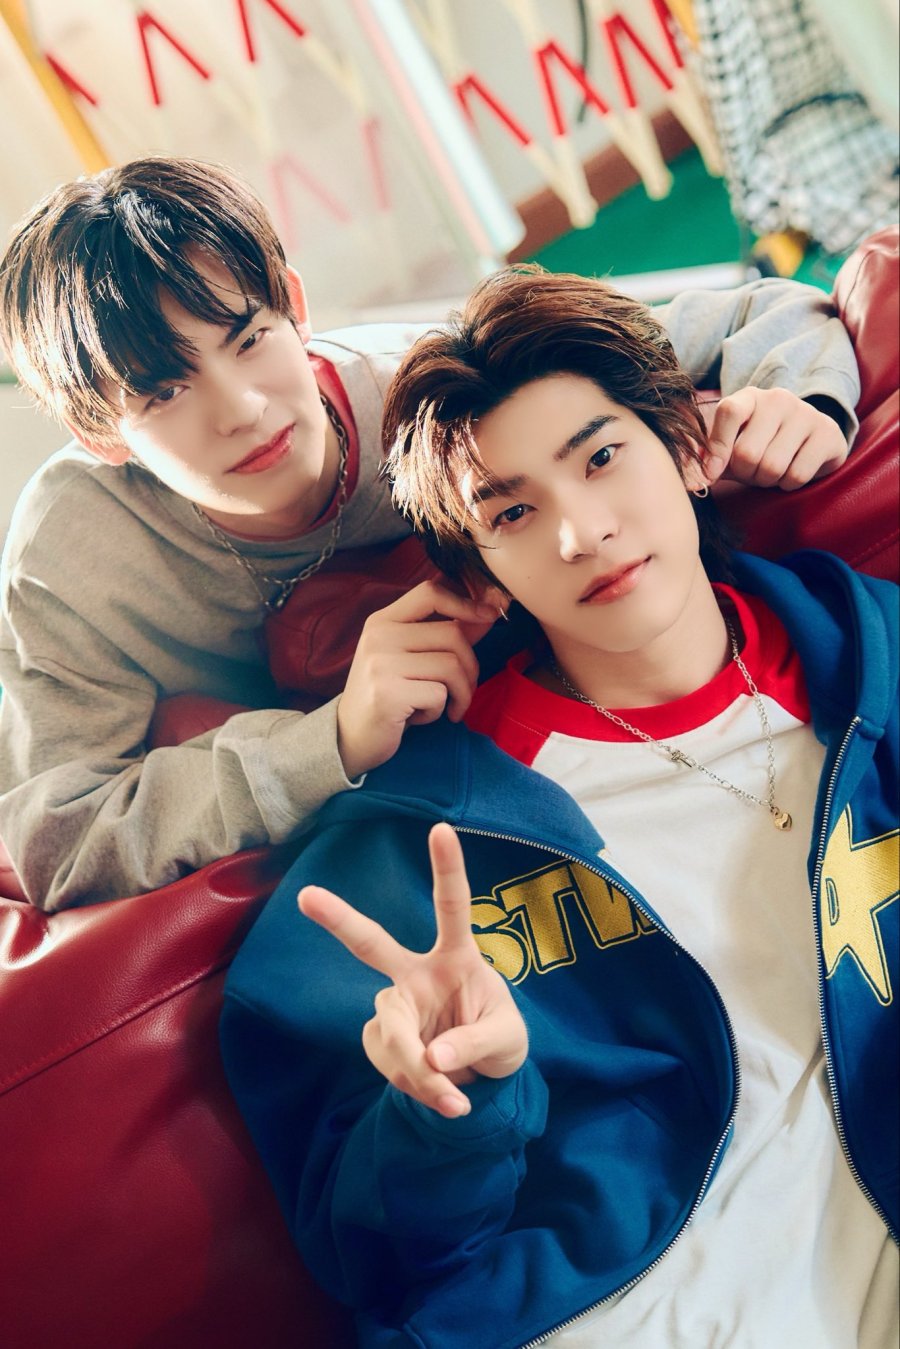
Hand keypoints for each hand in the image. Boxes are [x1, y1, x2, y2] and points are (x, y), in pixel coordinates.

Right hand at [298, 822, 527, 1117]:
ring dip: (418, 1072)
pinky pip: (387, 1061)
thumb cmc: (501, 1040)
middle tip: (306, 895)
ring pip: (389, 1032)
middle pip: (372, 944)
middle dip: (338, 919)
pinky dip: (414, 1086)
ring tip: (453, 1099)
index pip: (451, 907)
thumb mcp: (508, 1042)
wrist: (483, 1079)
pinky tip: (437, 1094)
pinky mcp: (381, 1036)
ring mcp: (396, 1004)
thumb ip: (474, 1045)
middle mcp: (419, 973)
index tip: (441, 828)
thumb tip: (432, 1058)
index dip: (446, 868)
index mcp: (458, 957)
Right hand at [336, 579, 503, 779]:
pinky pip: (439, 695)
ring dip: (461, 693)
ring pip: (452, 666)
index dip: (466, 602)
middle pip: (453, 634)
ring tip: (447, 707)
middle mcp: (379, 636)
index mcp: (382, 621)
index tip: (490, 615)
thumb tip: (492, 610)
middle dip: (471, 667)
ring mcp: (380, 664)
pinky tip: (420, 717)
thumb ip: (448, 634)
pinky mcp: (387, 694)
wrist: (350, 736)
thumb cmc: (389, 695)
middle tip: (463, 692)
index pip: (430, 593)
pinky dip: (440, 711)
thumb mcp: (412, 658)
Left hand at [701, 388, 848, 490]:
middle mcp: (779, 399)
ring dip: (767, 481)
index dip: (717, 449)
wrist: (808, 442)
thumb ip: (705, 459)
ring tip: (772, 470)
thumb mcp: (729, 447)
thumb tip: (689, 482)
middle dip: (746, 474)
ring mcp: (806, 413)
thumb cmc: (760, 446)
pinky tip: (792, 471)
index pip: (729, 412)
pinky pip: (796, 475)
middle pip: (747, 453)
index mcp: (749, 397)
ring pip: (772, 467)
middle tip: (753, 471)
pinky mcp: (828, 434)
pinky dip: (789, 484)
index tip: (712, 473)